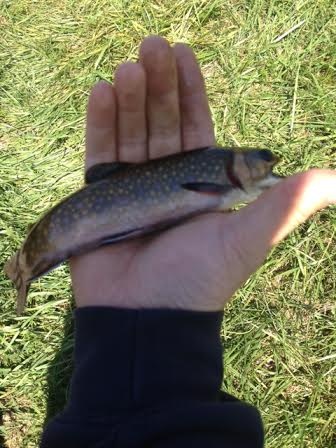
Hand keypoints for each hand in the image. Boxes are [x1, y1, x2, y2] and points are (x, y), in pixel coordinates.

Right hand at [70, 36, 335, 310]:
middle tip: (152, 47)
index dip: (193, 92)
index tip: (186, 55)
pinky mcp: (99, 197)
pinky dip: (100, 125)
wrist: (147, 318)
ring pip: (131, 132)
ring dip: (129, 98)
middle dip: (159, 85)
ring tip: (128, 66)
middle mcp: (166, 180)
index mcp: (200, 183)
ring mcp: (131, 186)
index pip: (197, 127)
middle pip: (162, 123)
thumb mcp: (247, 240)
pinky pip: (100, 155)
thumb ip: (284, 206)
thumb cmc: (197, 281)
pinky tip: (101, 92)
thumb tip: (334, 179)